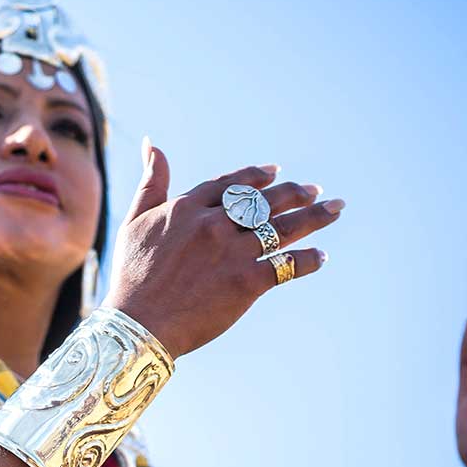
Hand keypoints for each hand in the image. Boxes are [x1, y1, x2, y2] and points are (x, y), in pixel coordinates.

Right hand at [101, 136, 343, 356]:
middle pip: (264, 201)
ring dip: (314, 216)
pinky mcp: (247, 283)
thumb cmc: (131, 275)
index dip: (257, 176)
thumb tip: (151, 143)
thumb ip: (150, 182)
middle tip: (315, 190)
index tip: (275, 171)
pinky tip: (322, 256)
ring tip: (335, 209)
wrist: (138, 323)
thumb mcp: (134, 221)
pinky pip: (287, 266)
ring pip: (283, 228)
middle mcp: (214, 224)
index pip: (231, 184)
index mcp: (188, 207)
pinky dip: (308, 260)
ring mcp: (233, 252)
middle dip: (295, 193)